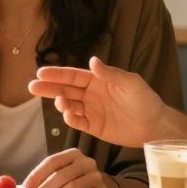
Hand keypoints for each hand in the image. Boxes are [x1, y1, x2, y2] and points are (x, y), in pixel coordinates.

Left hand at [23, 148, 119, 187]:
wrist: (104, 187)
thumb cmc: (76, 180)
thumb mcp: (63, 173)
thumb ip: (46, 177)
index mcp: (73, 154)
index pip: (52, 161)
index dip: (38, 174)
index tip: (26, 187)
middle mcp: (86, 162)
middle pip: (62, 174)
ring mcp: (96, 175)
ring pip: (73, 187)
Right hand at [28, 56, 168, 146]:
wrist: (155, 125)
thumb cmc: (145, 100)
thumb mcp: (129, 83)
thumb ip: (110, 73)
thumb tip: (92, 61)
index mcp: (98, 80)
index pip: (73, 76)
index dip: (57, 74)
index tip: (41, 73)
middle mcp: (92, 94)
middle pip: (65, 89)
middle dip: (49, 88)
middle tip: (32, 87)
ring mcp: (92, 111)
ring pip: (69, 105)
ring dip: (60, 103)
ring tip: (60, 102)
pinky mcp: (94, 127)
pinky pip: (77, 122)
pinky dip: (70, 119)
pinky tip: (68, 115)